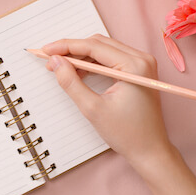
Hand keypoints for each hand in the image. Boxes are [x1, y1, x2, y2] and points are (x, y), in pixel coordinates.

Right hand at [42, 34, 171, 177]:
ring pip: (104, 49)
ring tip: (61, 66)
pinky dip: (93, 63)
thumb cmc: (127, 134)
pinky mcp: (138, 71)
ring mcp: (142, 64)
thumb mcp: (93, 109)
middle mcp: (141, 59)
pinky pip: (111, 59)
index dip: (66, 46)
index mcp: (134, 66)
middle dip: (72, 49)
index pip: (94, 47)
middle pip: (99, 44)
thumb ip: (71, 82)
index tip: (45, 50)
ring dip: (81, 55)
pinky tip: (78, 71)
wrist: (150, 150)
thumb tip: (55, 62)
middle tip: (50, 59)